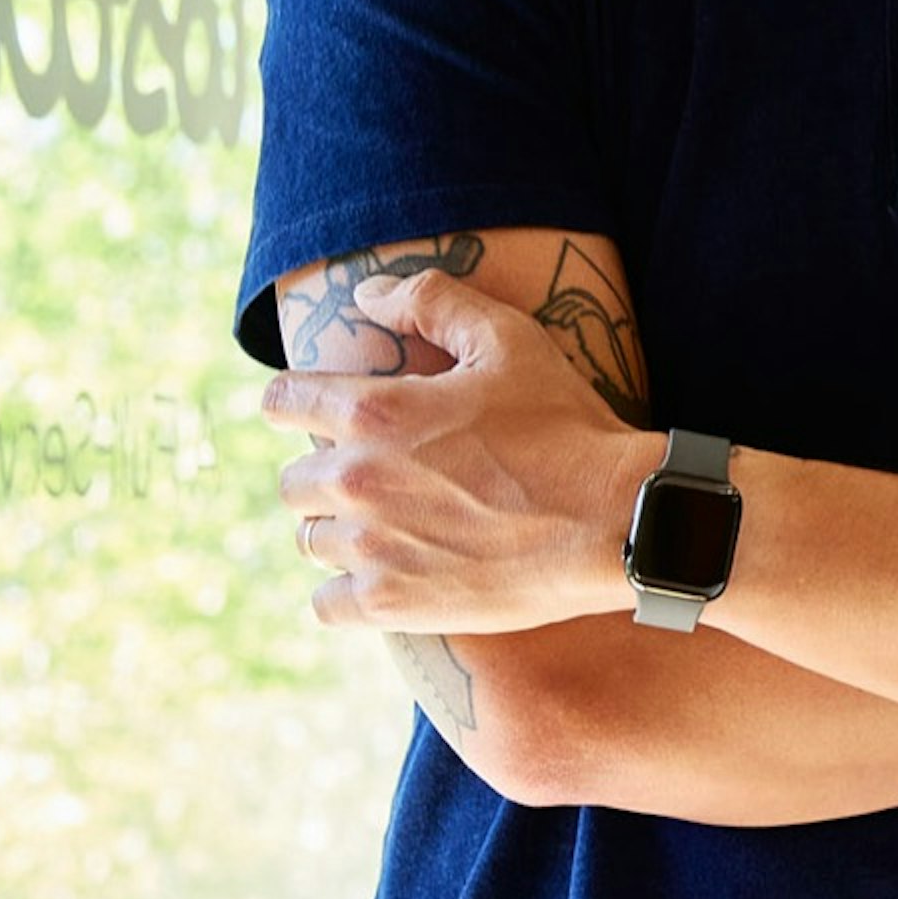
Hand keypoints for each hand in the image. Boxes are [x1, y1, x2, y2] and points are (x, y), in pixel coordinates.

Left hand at [263, 270, 652, 633]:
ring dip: (340, 528)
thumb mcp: (512, 341)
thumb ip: (433, 302)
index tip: (323, 410)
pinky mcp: (392, 603)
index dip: (299, 399)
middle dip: (327, 469)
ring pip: (309, 540)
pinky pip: (324, 604)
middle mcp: (358, 481)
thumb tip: (369, 294)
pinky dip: (345, 589)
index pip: (282, 401)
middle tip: (379, 471)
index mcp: (376, 412)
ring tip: (390, 523)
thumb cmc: (567, 425)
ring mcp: (371, 549)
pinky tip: (384, 571)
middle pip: (293, 479)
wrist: (615, 519)